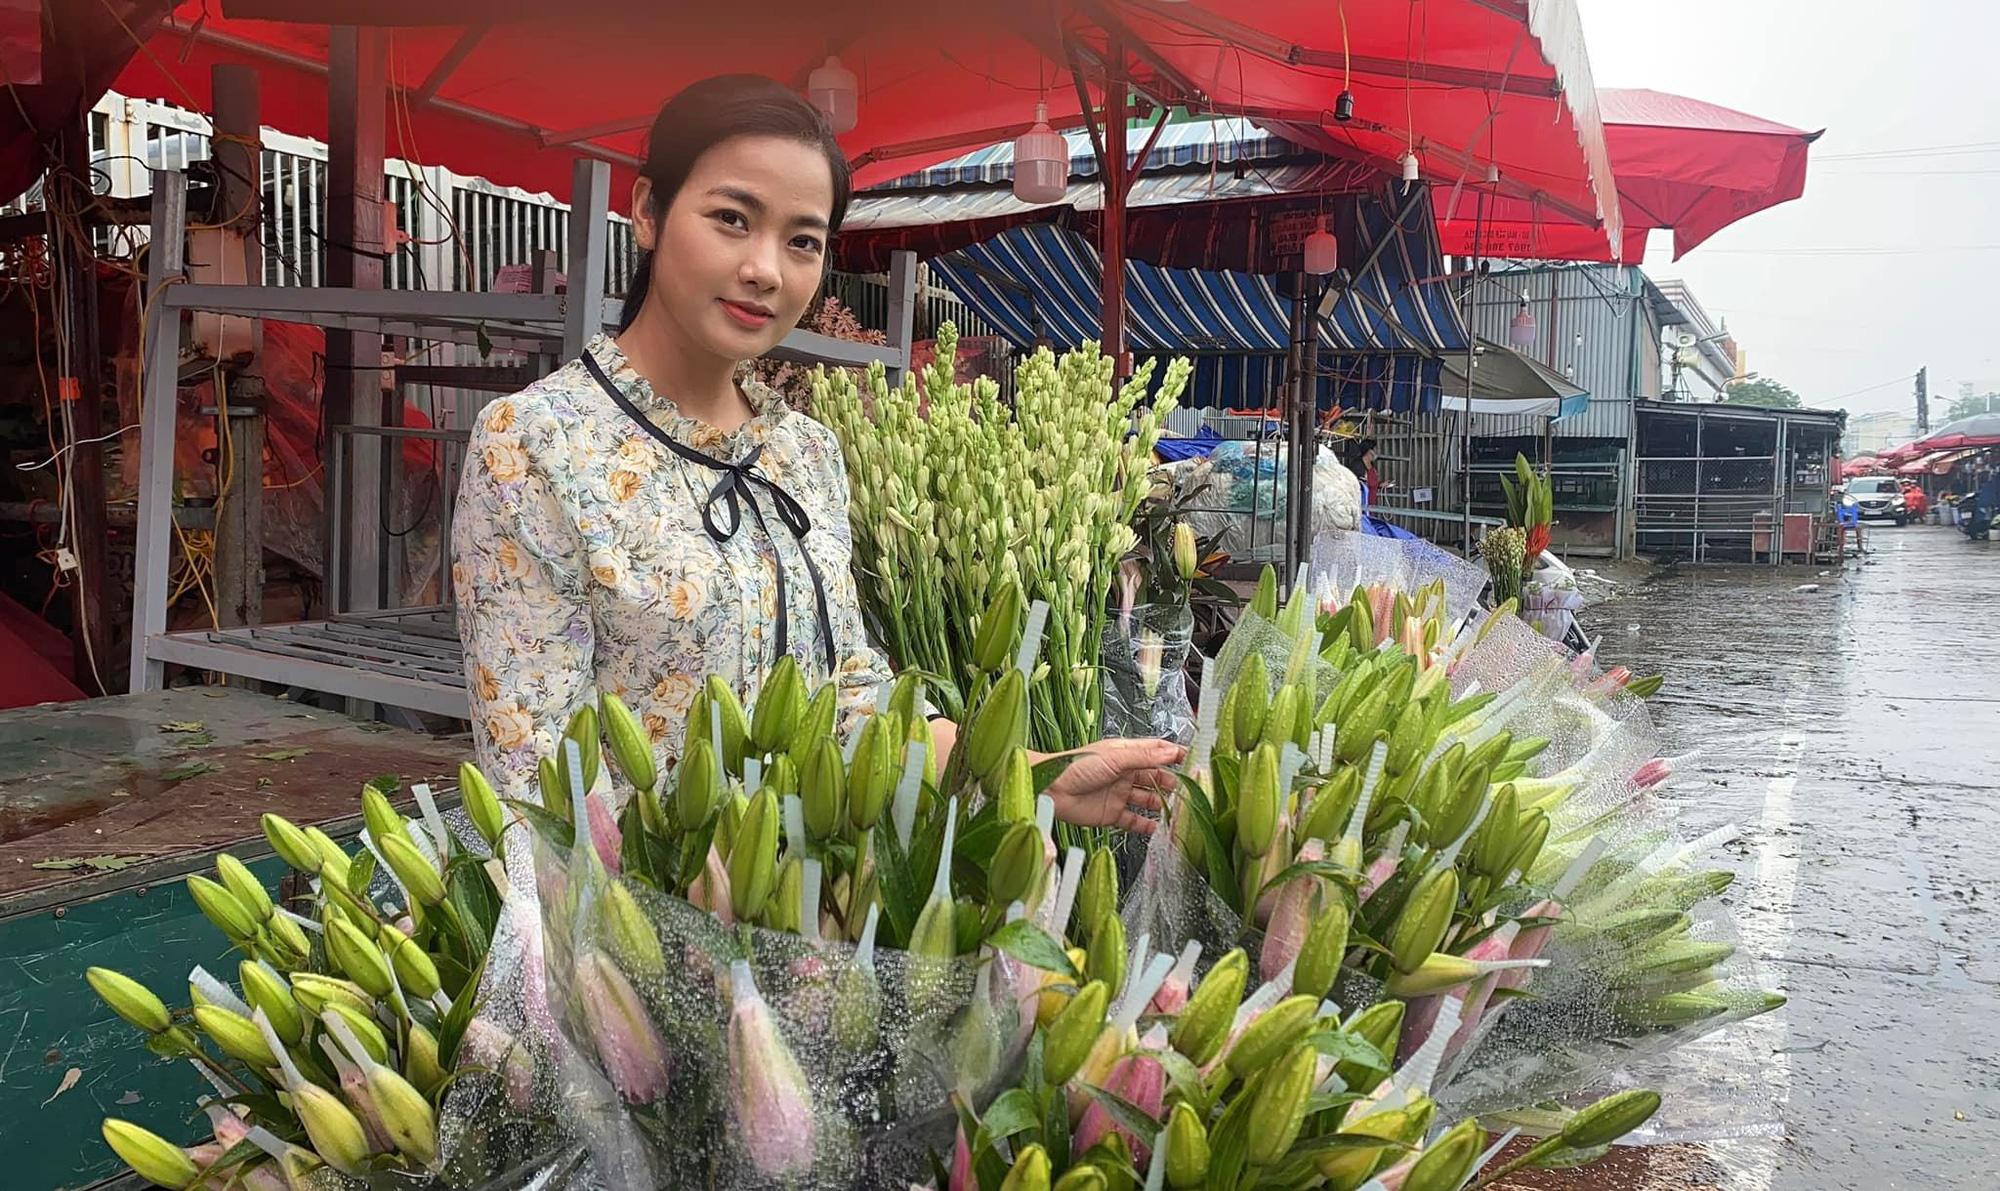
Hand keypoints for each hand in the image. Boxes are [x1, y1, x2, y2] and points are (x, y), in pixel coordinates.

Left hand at [1041, 738, 1185, 834]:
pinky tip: (1159, 830)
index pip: (1156, 751)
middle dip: (1172, 783)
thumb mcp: (1114, 757)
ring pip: (1147, 799)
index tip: (1193, 761)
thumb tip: (1171, 751)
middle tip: (1189, 792)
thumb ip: (1144, 757)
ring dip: (1162, 805)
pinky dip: (1146, 826)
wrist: (1050, 790)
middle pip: (1155, 777)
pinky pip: (1134, 820)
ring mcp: (1119, 794)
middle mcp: (1124, 773)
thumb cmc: (1076, 766)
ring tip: (1178, 813)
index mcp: (1125, 753)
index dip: (1174, 755)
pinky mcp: (1111, 814)